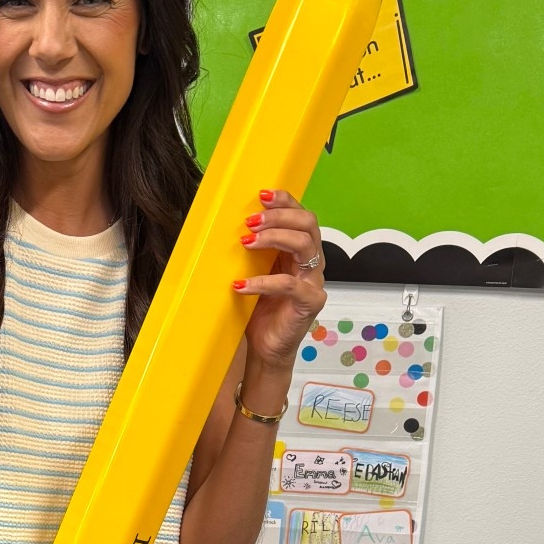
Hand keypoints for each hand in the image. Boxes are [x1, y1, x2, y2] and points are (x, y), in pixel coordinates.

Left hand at [232, 189, 326, 372]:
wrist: (266, 348)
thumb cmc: (261, 310)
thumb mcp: (254, 272)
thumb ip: (253, 249)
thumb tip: (229, 223)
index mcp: (301, 250)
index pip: (301, 215)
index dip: (285, 201)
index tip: (261, 195)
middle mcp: (312, 262)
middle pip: (307, 224)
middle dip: (278, 217)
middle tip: (250, 221)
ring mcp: (314, 282)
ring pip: (304, 245)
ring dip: (274, 238)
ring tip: (247, 241)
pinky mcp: (310, 302)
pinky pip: (289, 284)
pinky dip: (263, 282)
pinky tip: (240, 285)